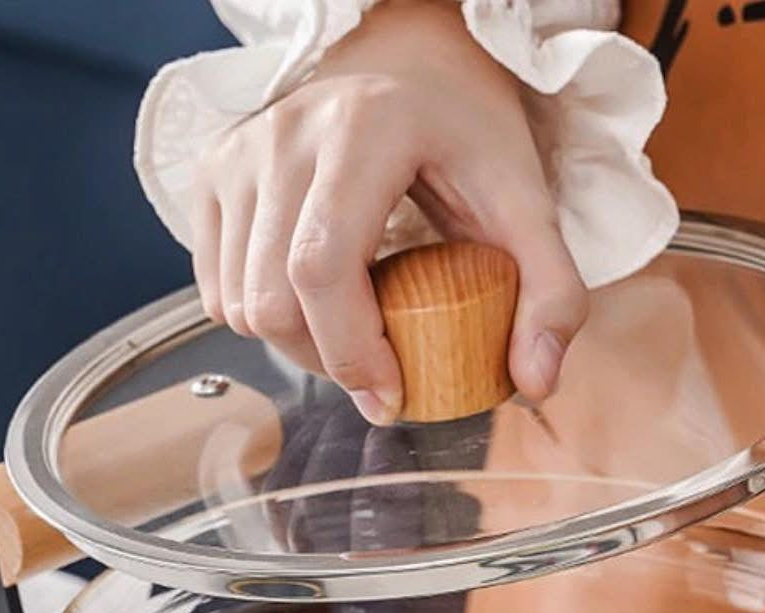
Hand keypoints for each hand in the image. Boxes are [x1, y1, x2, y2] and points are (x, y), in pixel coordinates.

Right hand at [192, 0, 586, 423]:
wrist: (409, 63)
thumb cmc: (466, 135)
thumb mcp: (527, 204)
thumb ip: (552, 292)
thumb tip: (535, 383)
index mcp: (363, 130)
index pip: (323, 267)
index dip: (351, 352)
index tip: (391, 396)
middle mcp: (285, 132)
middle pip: (271, 299)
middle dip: (327, 362)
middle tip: (380, 370)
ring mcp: (238, 150)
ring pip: (238, 304)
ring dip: (296, 347)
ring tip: (353, 331)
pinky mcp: (212, 172)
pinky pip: (217, 288)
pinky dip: (264, 319)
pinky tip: (315, 302)